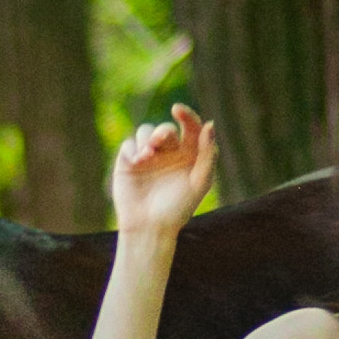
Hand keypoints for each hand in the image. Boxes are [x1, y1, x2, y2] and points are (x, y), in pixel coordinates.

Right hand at [111, 105, 216, 237]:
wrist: (149, 228)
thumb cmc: (178, 209)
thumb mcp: (199, 182)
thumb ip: (207, 154)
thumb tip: (210, 124)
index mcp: (189, 155)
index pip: (190, 127)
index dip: (186, 115)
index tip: (178, 110)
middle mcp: (169, 152)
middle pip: (166, 129)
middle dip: (162, 133)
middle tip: (157, 143)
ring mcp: (148, 155)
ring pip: (146, 131)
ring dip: (146, 140)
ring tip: (146, 157)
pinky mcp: (129, 161)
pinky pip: (129, 144)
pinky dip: (133, 149)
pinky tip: (137, 162)